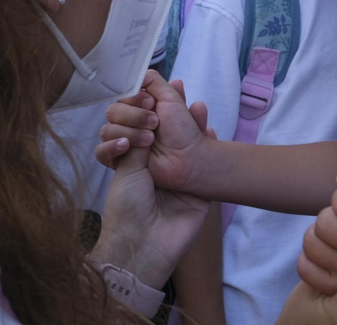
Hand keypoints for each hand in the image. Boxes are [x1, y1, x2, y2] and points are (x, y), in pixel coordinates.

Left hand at [90, 80, 212, 287]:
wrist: (144, 245)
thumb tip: (148, 113)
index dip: (145, 111)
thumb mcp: (126, 169)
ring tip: (195, 105)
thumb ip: (138, 141)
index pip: (143, 128)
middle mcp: (158, 167)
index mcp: (136, 162)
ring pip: (189, 144)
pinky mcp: (199, 189)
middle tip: (176, 91)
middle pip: (168, 133)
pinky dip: (208, 144)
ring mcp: (181, 177)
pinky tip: (209, 129)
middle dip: (172, 110)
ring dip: (193, 123)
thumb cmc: (127, 209)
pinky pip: (206, 162)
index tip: (148, 98)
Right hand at [94, 72, 212, 193]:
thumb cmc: (184, 130)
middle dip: (134, 116)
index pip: (122, 96)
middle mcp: (129, 123)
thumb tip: (137, 75)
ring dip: (130, 132)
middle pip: (112, 112)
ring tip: (150, 140)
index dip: (134, 98)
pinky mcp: (119, 161)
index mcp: (139, 107)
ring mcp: (123, 141)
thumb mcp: (172, 98)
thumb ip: (154, 81)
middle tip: (155, 123)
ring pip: (107, 130)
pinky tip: (126, 146)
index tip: (151, 102)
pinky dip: (112, 147)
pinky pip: (101, 152)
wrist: (190, 159)